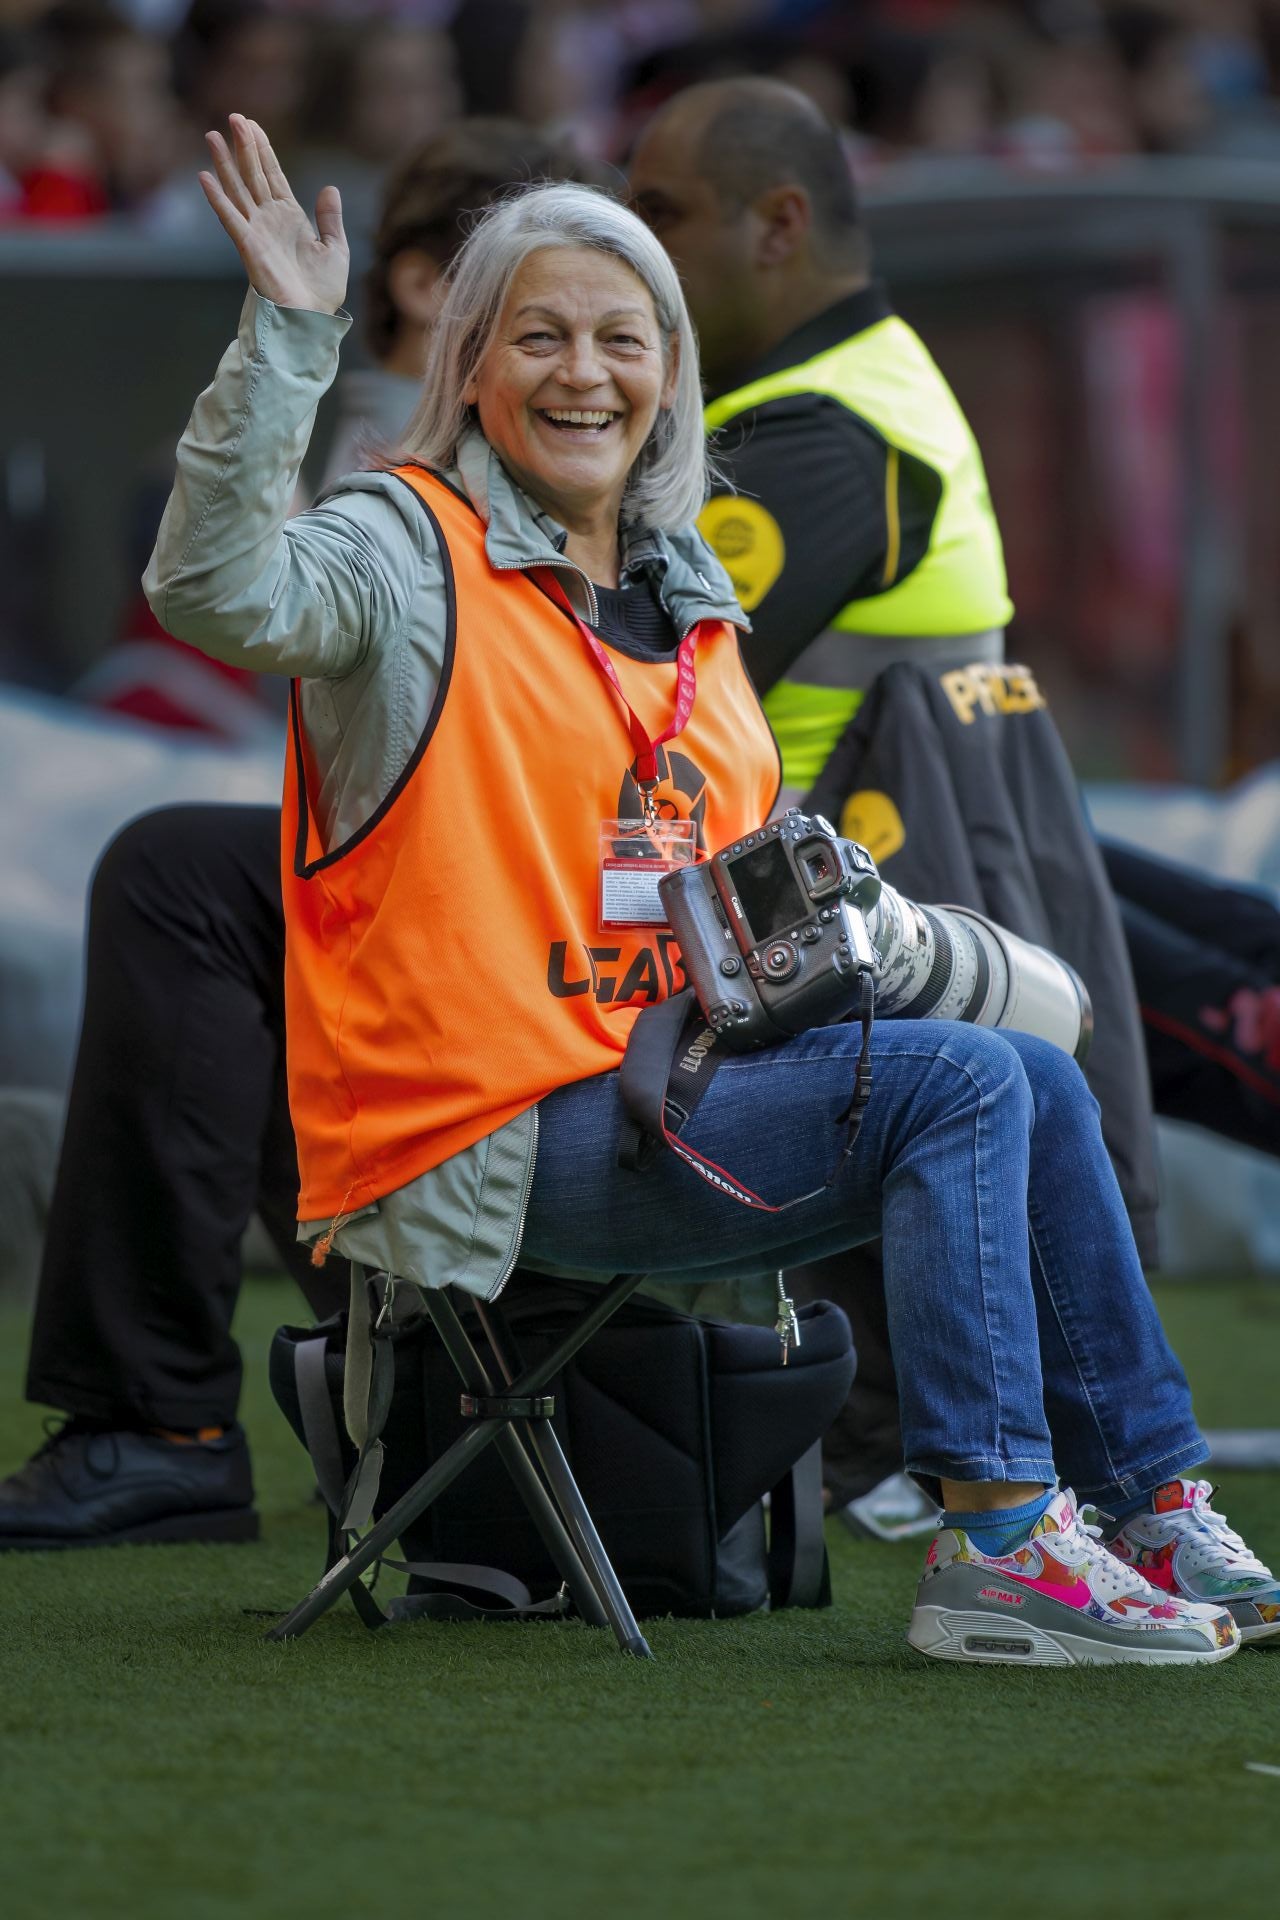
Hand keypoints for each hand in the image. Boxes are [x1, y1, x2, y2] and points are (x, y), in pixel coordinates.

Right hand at [199, 115, 347, 315]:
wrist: (313, 318)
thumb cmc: (323, 291)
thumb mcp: (336, 248)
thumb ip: (330, 219)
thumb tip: (329, 188)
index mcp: (290, 217)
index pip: (273, 175)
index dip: (263, 149)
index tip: (253, 124)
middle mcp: (269, 220)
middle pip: (253, 174)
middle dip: (244, 145)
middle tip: (234, 116)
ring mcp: (257, 231)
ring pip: (238, 189)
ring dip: (224, 163)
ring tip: (212, 136)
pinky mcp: (248, 246)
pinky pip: (229, 218)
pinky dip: (217, 198)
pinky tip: (204, 177)